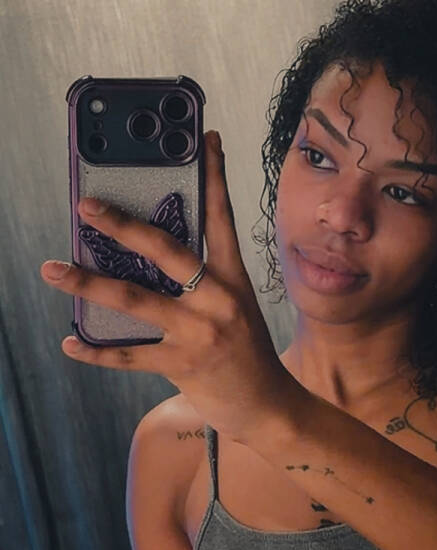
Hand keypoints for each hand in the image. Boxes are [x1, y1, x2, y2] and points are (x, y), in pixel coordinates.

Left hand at [40, 130, 305, 445]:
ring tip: (54, 269)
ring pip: (133, 299)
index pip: (222, 218)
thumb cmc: (248, 356)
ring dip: (86, 283)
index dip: (214, 177)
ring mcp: (199, 332)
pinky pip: (128, 354)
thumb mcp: (236, 309)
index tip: (207, 141)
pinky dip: (95, 350)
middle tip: (86, 206)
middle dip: (120, 225)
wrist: (270, 408)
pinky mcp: (183, 365)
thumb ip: (203, 284)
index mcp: (233, 279)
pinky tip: (71, 342)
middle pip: (163, 250)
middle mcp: (217, 299)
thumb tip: (148, 260)